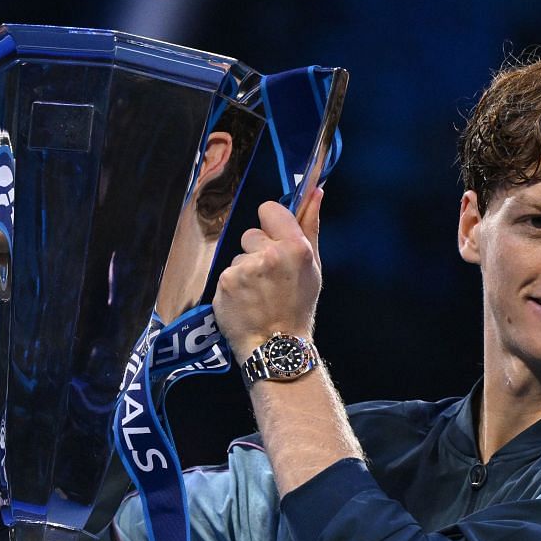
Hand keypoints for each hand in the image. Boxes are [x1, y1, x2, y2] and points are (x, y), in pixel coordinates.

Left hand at [213, 188, 323, 358]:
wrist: (277, 347)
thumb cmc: (298, 308)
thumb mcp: (313, 268)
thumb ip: (310, 227)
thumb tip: (315, 192)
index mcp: (296, 247)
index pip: (269, 209)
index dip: (271, 224)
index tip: (274, 239)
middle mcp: (270, 254)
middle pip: (252, 234)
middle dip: (258, 251)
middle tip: (269, 278)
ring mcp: (245, 268)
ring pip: (239, 255)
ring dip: (245, 270)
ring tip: (257, 294)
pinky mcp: (226, 282)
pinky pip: (227, 273)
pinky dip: (233, 286)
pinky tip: (245, 301)